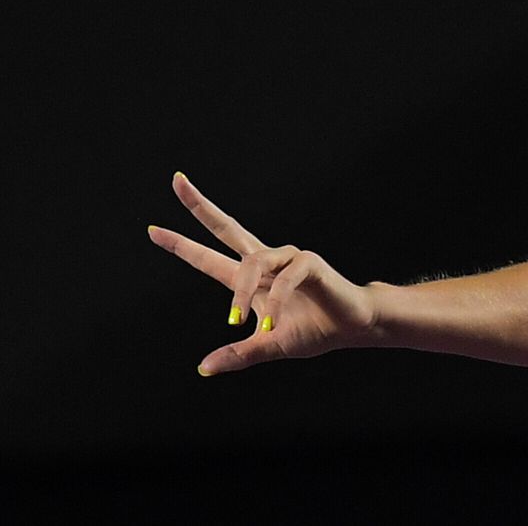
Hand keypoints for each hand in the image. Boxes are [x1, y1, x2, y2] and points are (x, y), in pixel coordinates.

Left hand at [148, 172, 374, 374]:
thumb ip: (240, 354)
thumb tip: (204, 368)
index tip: (153, 230)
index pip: (211, 257)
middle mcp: (267, 262)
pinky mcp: (310, 264)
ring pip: (251, 262)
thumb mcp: (269, 346)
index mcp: (252, 280)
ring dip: (239, 292)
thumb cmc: (314, 330)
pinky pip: (284, 277)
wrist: (352, 328)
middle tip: (177, 181)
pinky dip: (274, 301)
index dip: (183, 245)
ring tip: (236, 320)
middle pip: (229, 227)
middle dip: (200, 207)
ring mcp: (288, 259)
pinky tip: (270, 321)